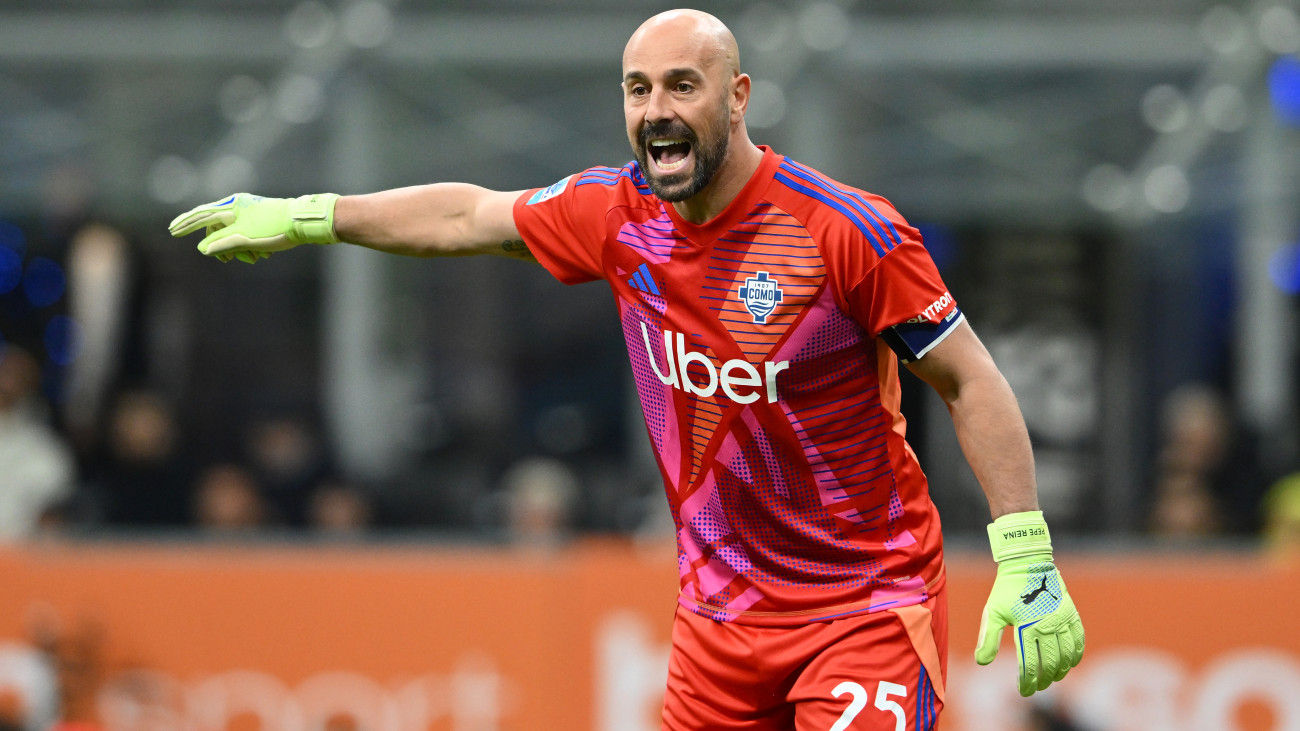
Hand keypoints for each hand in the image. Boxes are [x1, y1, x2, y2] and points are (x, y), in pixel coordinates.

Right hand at [168, 193, 339, 261]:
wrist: (304, 221)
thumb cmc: (273, 228)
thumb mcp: (243, 238)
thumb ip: (220, 243)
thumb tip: (203, 248)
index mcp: (231, 207)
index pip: (201, 215)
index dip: (186, 224)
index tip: (171, 231)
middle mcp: (239, 206)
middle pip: (219, 228)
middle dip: (223, 247)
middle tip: (227, 262)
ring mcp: (251, 212)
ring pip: (235, 234)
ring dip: (241, 249)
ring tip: (255, 258)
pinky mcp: (262, 220)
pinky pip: (248, 235)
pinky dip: (252, 246)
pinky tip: (264, 254)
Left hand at [975, 511, 1084, 696]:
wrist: (1027, 564)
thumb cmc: (1006, 590)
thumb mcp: (993, 613)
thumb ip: (988, 639)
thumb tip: (982, 663)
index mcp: (1026, 627)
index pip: (1029, 664)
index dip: (1028, 681)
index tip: (1025, 692)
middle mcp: (1047, 625)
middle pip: (1050, 663)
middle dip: (1045, 679)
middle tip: (1039, 688)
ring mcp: (1062, 619)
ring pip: (1067, 654)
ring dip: (1061, 670)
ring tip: (1054, 678)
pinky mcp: (1071, 613)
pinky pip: (1079, 639)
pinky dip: (1076, 654)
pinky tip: (1070, 663)